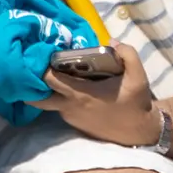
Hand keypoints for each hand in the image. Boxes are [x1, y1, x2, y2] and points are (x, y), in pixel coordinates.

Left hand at [32, 42, 160, 146]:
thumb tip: (111, 41)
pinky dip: (61, 98)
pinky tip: (73, 88)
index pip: (49, 80)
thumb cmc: (135, 102)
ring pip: (51, 102)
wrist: (139, 131)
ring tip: (58, 74)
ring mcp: (71, 117)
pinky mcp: (75, 124)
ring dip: (50, 89)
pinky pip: (61, 108)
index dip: (41, 67)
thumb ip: (127, 53)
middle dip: (33, 83)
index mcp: (81, 93)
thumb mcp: (138, 75)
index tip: (42, 54)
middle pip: (38, 98)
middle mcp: (70, 107)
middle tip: (38, 68)